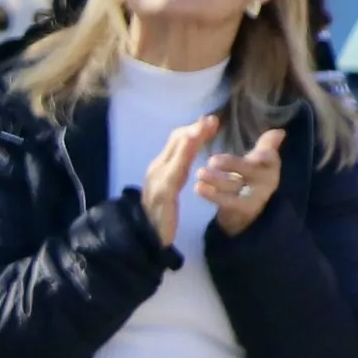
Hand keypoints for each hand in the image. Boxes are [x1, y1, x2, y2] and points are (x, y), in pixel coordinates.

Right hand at [139, 113, 217, 254]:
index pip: (176, 142)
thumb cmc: (160, 216)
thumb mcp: (171, 188)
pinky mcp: (162, 191)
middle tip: (213, 119)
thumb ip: (178, 169)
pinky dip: (183, 153)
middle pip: (175, 142)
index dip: (193, 129)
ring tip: (206, 125)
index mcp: (160, 168)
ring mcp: (158, 179)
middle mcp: (157, 169)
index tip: (210, 121)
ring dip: (192, 136)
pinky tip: (192, 143)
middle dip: (195, 128)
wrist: (144, 239)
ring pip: (175, 152)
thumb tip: (190, 148)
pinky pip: (174, 169)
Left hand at [202, 123, 287, 235]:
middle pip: (249, 171)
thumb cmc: (250, 175)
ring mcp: (254, 198)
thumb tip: (279, 132)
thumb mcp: (259, 158)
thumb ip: (267, 144)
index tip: (256, 155)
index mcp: (269, 165)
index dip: (264, 155)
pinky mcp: (240, 210)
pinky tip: (198, 187)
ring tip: (200, 173)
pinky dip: (213, 195)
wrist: (245, 208)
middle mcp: (265, 181)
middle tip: (212, 160)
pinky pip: (227, 203)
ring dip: (217, 180)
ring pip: (236, 187)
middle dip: (232, 164)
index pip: (269, 157)